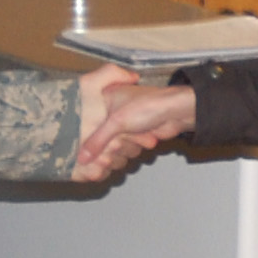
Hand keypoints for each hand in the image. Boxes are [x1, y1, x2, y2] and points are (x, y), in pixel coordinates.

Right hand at [72, 64, 150, 181]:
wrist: (176, 112)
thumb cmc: (148, 105)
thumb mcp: (117, 122)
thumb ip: (97, 141)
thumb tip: (81, 157)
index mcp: (102, 99)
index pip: (86, 123)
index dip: (87, 137)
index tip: (86, 147)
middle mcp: (110, 111)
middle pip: (100, 138)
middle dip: (111, 144)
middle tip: (123, 137)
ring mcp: (123, 125)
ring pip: (113, 146)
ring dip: (126, 148)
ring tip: (138, 135)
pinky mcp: (133, 135)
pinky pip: (125, 150)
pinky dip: (132, 150)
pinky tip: (143, 141)